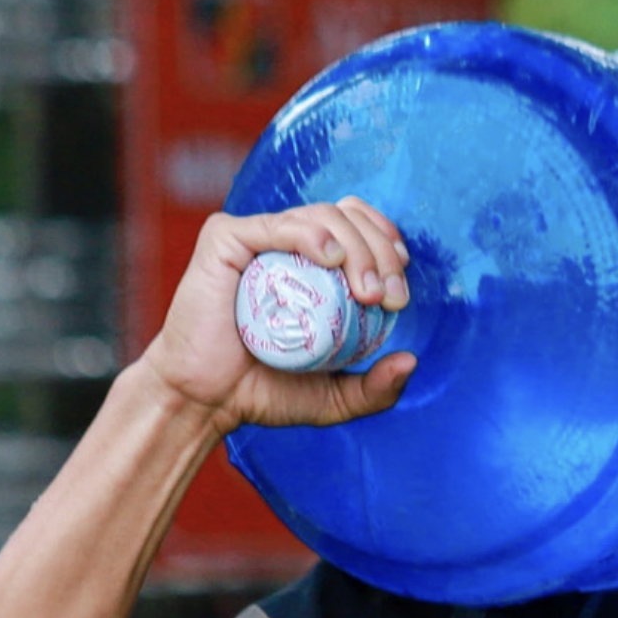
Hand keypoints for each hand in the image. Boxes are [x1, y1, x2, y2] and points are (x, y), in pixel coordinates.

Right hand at [142, 199, 418, 435]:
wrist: (206, 402)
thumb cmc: (261, 392)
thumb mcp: (333, 397)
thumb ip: (374, 389)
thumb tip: (412, 361)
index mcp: (312, 264)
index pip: (359, 229)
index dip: (386, 245)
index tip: (399, 292)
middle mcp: (286, 243)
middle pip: (348, 217)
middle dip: (380, 252)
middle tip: (388, 298)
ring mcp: (256, 237)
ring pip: (322, 216)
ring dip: (356, 247)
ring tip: (366, 291)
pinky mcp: (227, 239)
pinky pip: (276, 224)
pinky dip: (311, 234)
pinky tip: (332, 257)